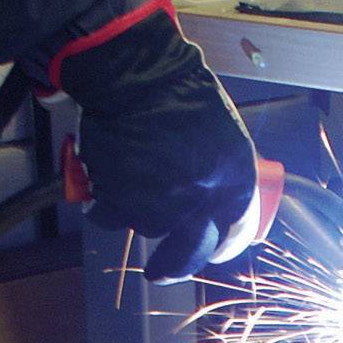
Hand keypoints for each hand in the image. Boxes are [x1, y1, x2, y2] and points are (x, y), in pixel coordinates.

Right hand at [54, 6, 258, 281]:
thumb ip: (223, 174)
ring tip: (135, 172)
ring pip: (149, 226)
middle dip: (175, 266)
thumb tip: (218, 207)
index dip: (223, 244)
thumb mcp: (222, 130)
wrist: (132, 70)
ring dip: (140, 210)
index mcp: (233, 181)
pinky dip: (106, 202)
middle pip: (190, 252)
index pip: (235, 231)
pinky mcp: (119, 202)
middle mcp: (199, 201)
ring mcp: (158, 206)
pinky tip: (109, 175)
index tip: (214, 249)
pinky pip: (110, 215)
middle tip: (162, 271)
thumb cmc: (178, 88)